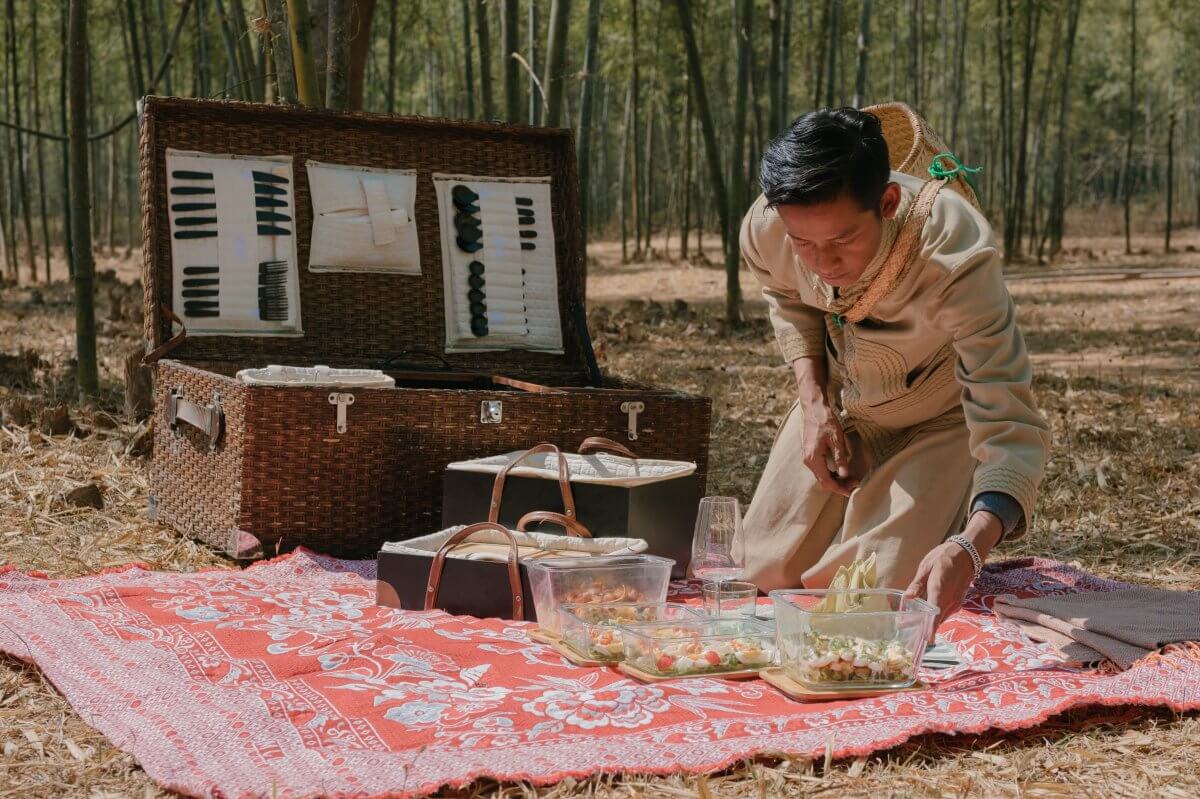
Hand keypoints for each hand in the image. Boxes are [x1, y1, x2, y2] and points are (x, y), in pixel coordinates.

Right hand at [800, 399, 858, 496]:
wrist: (814, 408)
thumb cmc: (826, 421)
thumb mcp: (837, 439)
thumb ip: (840, 458)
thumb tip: (845, 475)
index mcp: (813, 459)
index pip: (826, 481)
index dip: (839, 488)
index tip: (852, 490)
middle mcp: (808, 460)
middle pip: (823, 481)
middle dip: (839, 485)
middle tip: (855, 483)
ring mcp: (807, 457)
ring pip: (821, 476)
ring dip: (835, 479)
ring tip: (850, 478)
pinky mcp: (809, 453)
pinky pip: (820, 469)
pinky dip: (830, 473)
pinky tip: (840, 471)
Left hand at [905, 511, 1003, 628]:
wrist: (967, 553)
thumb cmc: (944, 557)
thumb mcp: (926, 567)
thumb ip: (917, 584)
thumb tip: (907, 598)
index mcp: (939, 590)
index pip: (935, 613)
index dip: (930, 628)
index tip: (926, 641)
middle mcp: (949, 600)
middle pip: (936, 620)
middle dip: (923, 629)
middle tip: (906, 634)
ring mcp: (955, 602)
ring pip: (941, 618)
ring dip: (929, 625)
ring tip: (911, 628)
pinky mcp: (958, 602)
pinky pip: (945, 613)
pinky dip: (936, 618)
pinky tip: (925, 618)